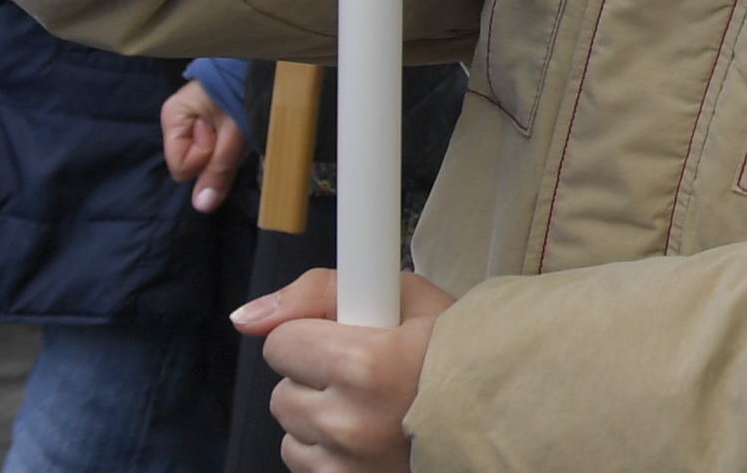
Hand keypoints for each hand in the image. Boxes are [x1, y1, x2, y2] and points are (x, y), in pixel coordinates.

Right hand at [163, 79, 251, 213]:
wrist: (264, 59)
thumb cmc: (244, 90)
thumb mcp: (234, 132)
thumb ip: (218, 169)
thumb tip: (201, 207)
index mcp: (173, 117)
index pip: (181, 167)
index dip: (205, 157)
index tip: (221, 133)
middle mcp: (177, 119)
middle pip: (192, 163)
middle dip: (216, 153)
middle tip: (232, 128)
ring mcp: (192, 120)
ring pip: (205, 156)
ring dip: (225, 147)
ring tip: (237, 124)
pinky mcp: (207, 120)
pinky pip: (214, 146)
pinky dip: (228, 140)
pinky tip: (237, 125)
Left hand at [242, 266, 450, 472]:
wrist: (500, 411)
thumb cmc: (457, 352)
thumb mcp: (406, 295)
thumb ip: (319, 292)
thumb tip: (246, 318)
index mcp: (364, 365)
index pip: (282, 344)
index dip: (311, 335)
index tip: (342, 337)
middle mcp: (349, 422)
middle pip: (282, 393)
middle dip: (313, 379)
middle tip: (363, 372)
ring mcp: (347, 464)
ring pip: (290, 433)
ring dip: (318, 419)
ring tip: (368, 407)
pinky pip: (306, 465)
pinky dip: (328, 452)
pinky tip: (367, 436)